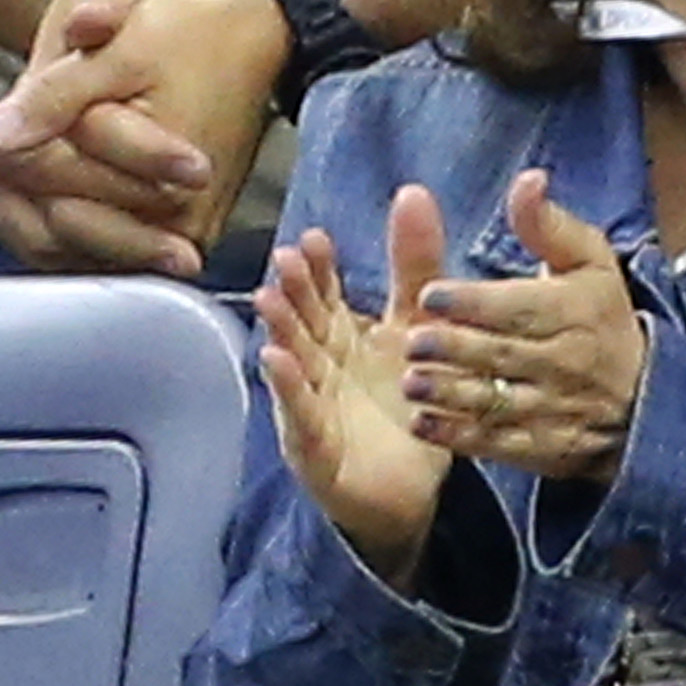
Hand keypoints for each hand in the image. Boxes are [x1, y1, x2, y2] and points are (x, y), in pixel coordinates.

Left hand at [0, 0, 283, 277]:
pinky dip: (47, 233)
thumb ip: (57, 94)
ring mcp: (173, 237)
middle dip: (1, 180)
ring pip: (71, 249)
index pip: (58, 172)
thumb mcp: (122, 49)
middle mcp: (176, 220)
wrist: (255, 43)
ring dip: (18, 219)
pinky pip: (92, 253)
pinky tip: (7, 211)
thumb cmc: (192, 38)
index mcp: (168, 174)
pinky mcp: (167, 239)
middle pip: (60, 218)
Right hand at [254, 186, 450, 588]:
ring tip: (270, 299)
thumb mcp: (415, 329)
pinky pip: (297, 412)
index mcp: (344, 338)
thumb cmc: (404, 408)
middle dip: (294, 291)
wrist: (409, 493)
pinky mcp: (312, 445)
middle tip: (288, 258)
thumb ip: (414, 266)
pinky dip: (286, 387)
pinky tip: (276, 361)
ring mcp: (310, 404)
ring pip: (292, 361)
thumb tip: (413, 193)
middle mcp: (320, 366)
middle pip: (304, 322)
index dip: (318, 269)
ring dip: (279, 331)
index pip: (326, 295)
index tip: (315, 238)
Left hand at [404, 171, 646, 485]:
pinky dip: (460, 436)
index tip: (431, 294)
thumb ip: (548, 226)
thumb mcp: (588, 264)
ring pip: (498, 401)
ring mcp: (553, 406)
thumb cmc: (598, 316)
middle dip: (456, 349)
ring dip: (451, 394)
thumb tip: (527, 181)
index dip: (475, 302)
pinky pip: (499, 443)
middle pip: (504, 355)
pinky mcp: (541, 444)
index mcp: (572, 310)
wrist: (641, 397)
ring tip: (409, 384)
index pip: (521, 307)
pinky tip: (423, 424)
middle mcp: (564, 360)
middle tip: (411, 341)